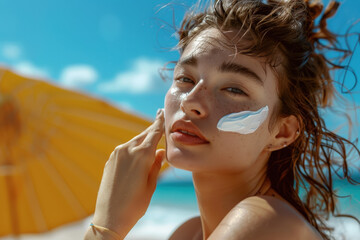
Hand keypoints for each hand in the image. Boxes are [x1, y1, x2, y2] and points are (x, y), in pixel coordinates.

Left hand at [91, 109, 165, 237]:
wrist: (109, 217)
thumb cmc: (134, 205)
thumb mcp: (151, 185)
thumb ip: (156, 165)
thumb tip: (161, 152)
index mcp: (142, 155)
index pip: (154, 133)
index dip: (159, 122)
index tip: (162, 112)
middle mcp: (127, 150)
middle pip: (144, 134)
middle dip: (152, 128)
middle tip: (159, 120)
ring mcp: (116, 154)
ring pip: (134, 141)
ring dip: (143, 140)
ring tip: (151, 139)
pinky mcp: (110, 161)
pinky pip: (125, 149)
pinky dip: (133, 148)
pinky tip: (138, 152)